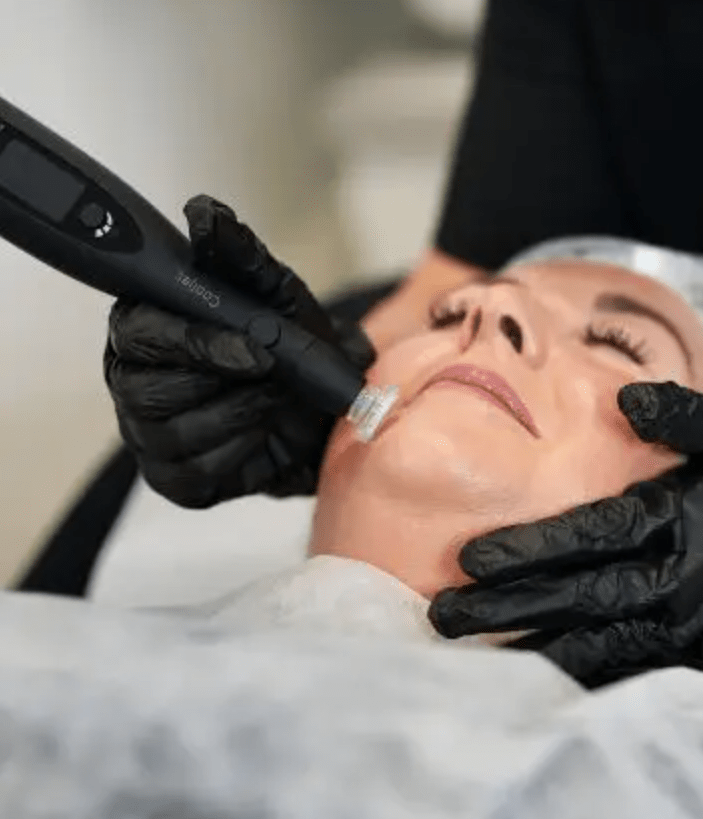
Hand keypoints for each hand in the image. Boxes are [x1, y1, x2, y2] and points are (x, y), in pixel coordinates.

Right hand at [103, 195, 375, 507]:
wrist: (331, 408)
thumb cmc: (291, 347)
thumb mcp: (277, 293)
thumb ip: (239, 254)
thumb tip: (205, 215)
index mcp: (144, 329)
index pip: (140, 334)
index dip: (197, 344)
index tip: (257, 352)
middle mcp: (133, 382)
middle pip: (152, 392)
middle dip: (233, 385)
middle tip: (278, 376)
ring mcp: (148, 436)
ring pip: (179, 434)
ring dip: (246, 417)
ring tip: (276, 400)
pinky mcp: (175, 481)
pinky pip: (199, 473)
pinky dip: (244, 454)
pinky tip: (263, 435)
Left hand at [429, 382, 702, 684]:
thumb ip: (683, 412)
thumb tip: (627, 402)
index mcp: (687, 517)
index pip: (594, 536)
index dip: (531, 549)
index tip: (469, 560)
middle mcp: (691, 578)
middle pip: (587, 599)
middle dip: (510, 611)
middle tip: (442, 620)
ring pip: (610, 648)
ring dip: (540, 655)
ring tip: (475, 663)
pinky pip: (646, 672)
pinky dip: (595, 679)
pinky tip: (543, 685)